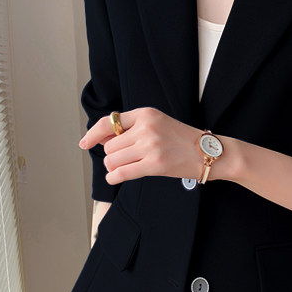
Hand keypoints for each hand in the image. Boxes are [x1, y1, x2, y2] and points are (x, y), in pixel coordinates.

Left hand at [79, 108, 204, 185]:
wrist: (207, 152)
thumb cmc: (181, 139)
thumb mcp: (156, 123)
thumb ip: (130, 129)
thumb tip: (100, 139)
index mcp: (145, 113)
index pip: (109, 122)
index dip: (92, 134)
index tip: (84, 143)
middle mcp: (146, 127)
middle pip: (109, 146)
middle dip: (111, 156)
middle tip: (123, 159)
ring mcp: (150, 146)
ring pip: (113, 160)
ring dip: (113, 167)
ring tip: (124, 168)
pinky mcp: (155, 165)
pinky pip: (122, 173)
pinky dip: (114, 177)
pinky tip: (115, 177)